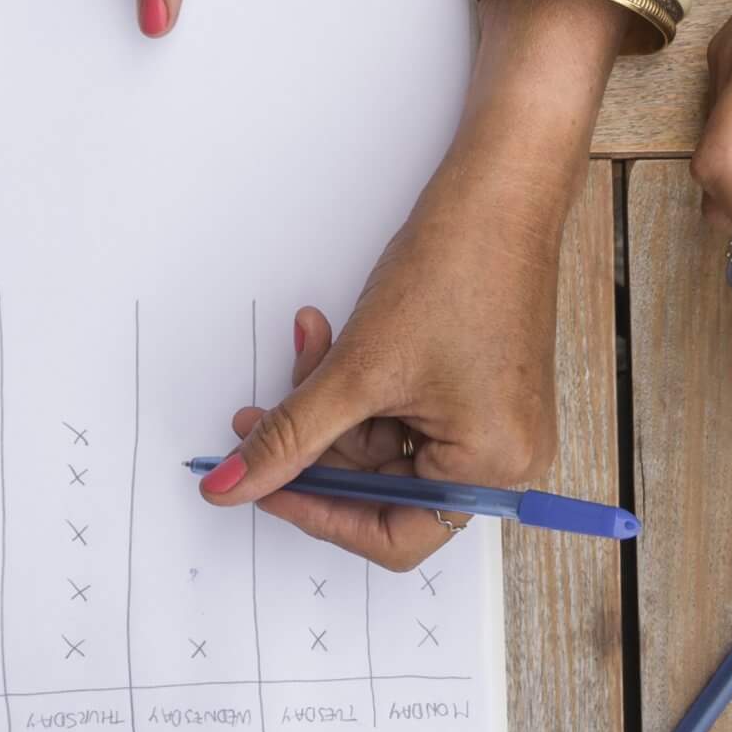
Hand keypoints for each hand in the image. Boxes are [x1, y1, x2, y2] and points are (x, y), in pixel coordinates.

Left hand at [198, 203, 563, 569]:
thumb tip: (229, 487)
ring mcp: (491, 424)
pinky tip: (330, 337)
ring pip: (381, 443)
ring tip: (306, 344)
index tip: (263, 485)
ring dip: (331, 400)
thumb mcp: (358, 369)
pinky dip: (359, 381)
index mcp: (491, 469)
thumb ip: (288, 437)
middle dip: (315, 443)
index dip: (318, 512)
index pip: (391, 535)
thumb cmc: (458, 271)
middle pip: (380, 487)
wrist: (497, 195)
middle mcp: (503, 458)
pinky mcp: (477, 391)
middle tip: (256, 416)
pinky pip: (399, 410)